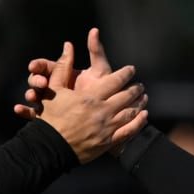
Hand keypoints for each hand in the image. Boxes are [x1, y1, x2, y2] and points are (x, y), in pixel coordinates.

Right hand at [14, 27, 111, 118]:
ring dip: (30, 94)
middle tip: (40, 83)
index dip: (38, 65)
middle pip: (36, 80)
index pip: (45, 66)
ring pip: (34, 96)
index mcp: (63, 72)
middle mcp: (54, 85)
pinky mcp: (48, 116)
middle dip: (35, 80)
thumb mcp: (100, 70)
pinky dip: (25, 111)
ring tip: (31, 97)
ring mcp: (50, 101)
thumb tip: (94, 30)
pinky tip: (18, 109)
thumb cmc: (104, 89)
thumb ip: (95, 51)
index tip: (33, 66)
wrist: (106, 114)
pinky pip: (33, 113)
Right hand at [15, 28, 147, 161]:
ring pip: (130, 113)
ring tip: (144, 98)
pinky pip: (129, 131)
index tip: (131, 69)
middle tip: (140, 85)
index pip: (115, 81)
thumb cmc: (50, 117)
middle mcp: (101, 111)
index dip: (125, 74)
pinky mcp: (107, 142)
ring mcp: (106, 128)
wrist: (49, 147)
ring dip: (139, 104)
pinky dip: (139, 122)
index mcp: (90, 97)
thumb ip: (63, 67)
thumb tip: (68, 46)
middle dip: (135, 89)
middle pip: (126, 96)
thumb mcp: (54, 89)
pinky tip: (144, 115)